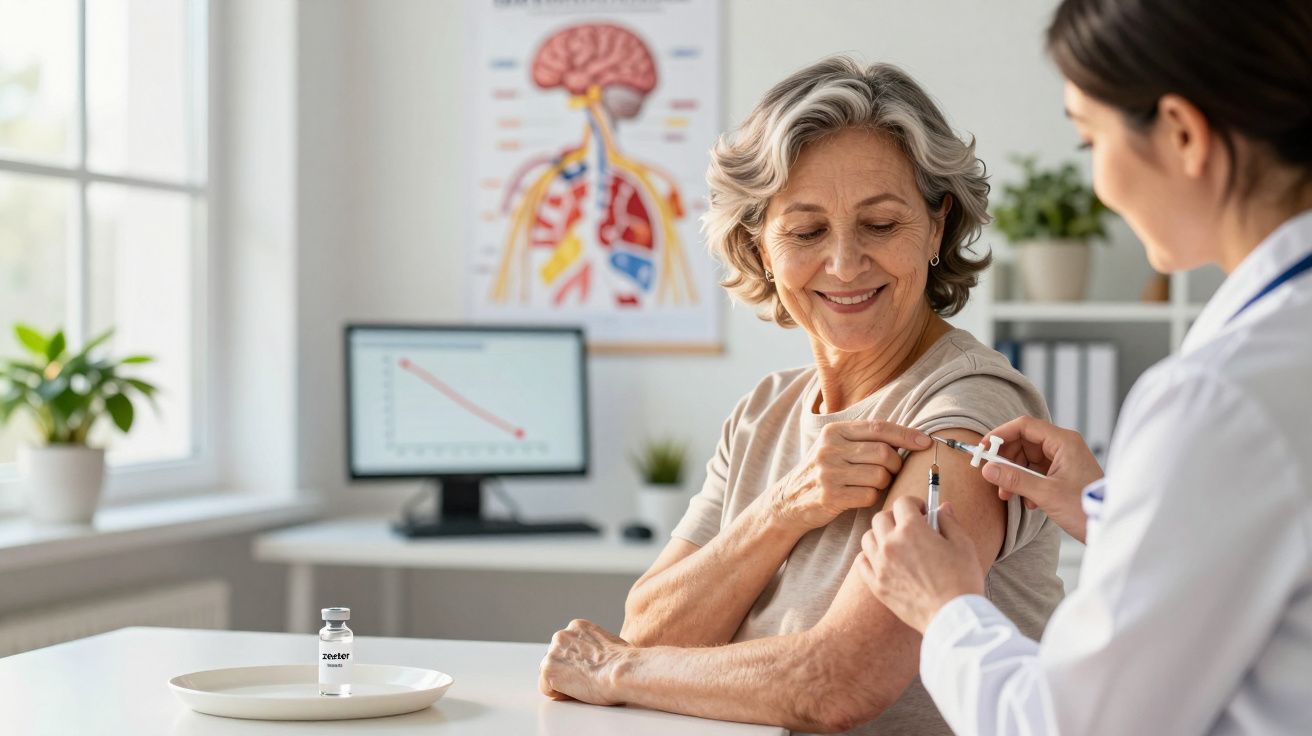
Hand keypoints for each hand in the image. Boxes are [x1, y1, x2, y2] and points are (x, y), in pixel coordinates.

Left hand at [539, 619, 631, 704]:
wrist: (622, 671)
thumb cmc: (625, 662)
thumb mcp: (610, 643)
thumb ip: (596, 647)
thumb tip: (599, 659)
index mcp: (577, 626)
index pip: (567, 647)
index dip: (578, 663)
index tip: (589, 671)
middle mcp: (561, 635)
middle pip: (556, 659)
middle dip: (567, 671)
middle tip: (586, 681)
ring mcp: (552, 652)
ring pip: (550, 674)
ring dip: (563, 683)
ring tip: (584, 687)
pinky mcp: (548, 670)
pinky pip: (546, 688)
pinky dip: (559, 695)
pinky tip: (577, 692)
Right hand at [770, 420, 930, 534]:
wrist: (788, 501)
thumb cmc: (821, 472)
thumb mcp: (834, 446)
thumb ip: (863, 438)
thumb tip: (908, 436)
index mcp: (834, 431)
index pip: (879, 428)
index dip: (906, 435)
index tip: (925, 442)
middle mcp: (830, 448)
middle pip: (883, 452)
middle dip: (895, 464)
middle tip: (890, 472)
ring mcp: (829, 472)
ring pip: (879, 475)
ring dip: (883, 483)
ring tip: (872, 484)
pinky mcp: (830, 495)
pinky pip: (869, 495)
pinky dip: (872, 497)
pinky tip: (861, 496)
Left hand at [857, 497, 983, 632]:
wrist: (952, 616)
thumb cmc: (962, 579)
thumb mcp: (963, 544)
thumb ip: (949, 522)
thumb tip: (942, 506)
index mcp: (912, 530)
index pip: (902, 502)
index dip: (914, 504)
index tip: (923, 512)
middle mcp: (890, 544)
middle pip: (881, 517)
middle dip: (895, 517)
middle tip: (910, 527)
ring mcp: (880, 565)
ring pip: (868, 538)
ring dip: (880, 535)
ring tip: (896, 544)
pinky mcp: (877, 585)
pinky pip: (861, 562)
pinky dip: (869, 557)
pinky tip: (883, 560)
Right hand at [982, 416, 1103, 542]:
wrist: (1109, 527)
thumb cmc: (1086, 509)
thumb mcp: (1046, 494)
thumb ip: (1015, 479)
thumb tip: (987, 469)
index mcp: (1063, 442)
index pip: (1024, 426)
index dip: (1001, 435)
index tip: (983, 449)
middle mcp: (1063, 446)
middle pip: (1024, 442)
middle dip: (1006, 460)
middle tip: (993, 476)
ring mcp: (1063, 460)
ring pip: (1028, 459)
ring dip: (1014, 475)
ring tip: (1008, 494)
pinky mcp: (1062, 475)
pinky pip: (1036, 472)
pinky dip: (1026, 483)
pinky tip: (1028, 501)